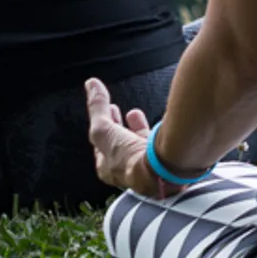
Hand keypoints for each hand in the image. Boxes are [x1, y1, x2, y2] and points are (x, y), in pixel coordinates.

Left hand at [83, 77, 183, 196]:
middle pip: (120, 144)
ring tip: (134, 113)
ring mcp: (147, 165)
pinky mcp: (165, 159)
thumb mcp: (103, 130)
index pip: (101, 145)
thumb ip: (98, 108)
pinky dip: (155, 130)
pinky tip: (158, 122)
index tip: (107, 111)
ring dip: (135, 127)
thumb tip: (91, 85)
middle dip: (117, 126)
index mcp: (109, 168)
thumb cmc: (129, 159)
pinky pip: (157, 142)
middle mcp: (128, 169)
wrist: (160, 171)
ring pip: (138, 143)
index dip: (102, 127)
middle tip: (116, 111)